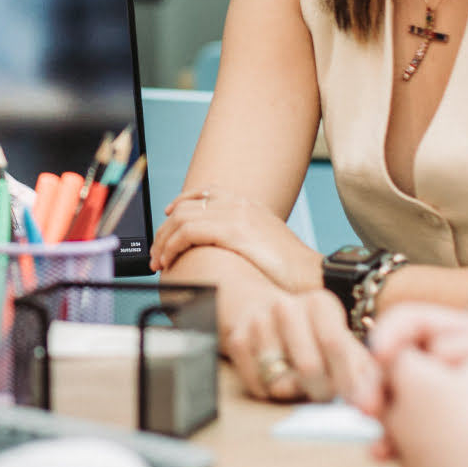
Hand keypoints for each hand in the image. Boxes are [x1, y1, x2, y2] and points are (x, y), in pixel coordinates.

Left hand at [149, 188, 320, 292]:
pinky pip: (188, 232)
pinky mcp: (234, 232)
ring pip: (182, 219)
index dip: (182, 200)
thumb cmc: (290, 268)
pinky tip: (169, 261)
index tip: (168, 214)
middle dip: (165, 229)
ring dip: (164, 241)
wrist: (311, 275)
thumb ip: (244, 237)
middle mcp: (241, 204)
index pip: (206, 191)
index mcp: (249, 204)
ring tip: (159, 261)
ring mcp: (237, 215)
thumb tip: (223, 249)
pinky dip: (172, 246)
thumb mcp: (265, 243)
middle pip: (187, 206)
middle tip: (156, 252)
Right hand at [226, 286, 380, 407]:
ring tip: (300, 382)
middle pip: (308, 368)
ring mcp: (257, 323)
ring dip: (294, 392)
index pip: (335, 345)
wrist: (259, 310)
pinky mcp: (236, 341)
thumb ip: (361, 364)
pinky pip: (258, 387)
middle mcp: (285, 306)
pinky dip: (271, 392)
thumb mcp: (338, 336)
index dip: (348, 379)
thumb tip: (373, 396)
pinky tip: (276, 377)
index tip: (357, 400)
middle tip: (324, 394)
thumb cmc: (309, 332)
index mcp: (319, 303)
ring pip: (281, 382)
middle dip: (321, 391)